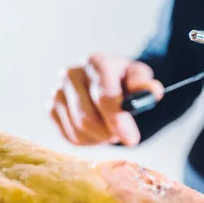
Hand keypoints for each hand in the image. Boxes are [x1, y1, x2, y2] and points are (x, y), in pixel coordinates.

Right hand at [48, 54, 163, 146]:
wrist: (106, 79)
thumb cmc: (125, 80)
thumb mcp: (139, 77)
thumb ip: (145, 84)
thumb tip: (152, 91)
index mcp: (96, 61)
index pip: (104, 97)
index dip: (118, 120)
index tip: (132, 139)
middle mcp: (71, 73)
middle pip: (88, 118)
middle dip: (109, 132)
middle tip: (125, 136)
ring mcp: (57, 91)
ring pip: (78, 130)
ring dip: (101, 138)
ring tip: (114, 130)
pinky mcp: (51, 108)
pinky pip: (70, 136)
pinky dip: (89, 141)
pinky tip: (100, 132)